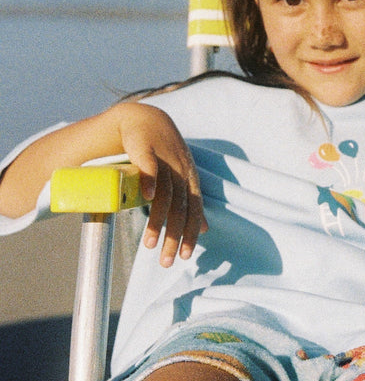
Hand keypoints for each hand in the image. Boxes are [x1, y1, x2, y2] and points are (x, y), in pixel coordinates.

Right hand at [113, 103, 206, 264]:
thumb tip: (205, 230)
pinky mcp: (145, 147)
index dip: (190, 234)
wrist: (144, 118)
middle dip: (174, 236)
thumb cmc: (163, 153)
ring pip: (165, 194)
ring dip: (158, 221)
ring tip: (150, 245)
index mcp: (189, 180)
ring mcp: (164, 159)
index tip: (184, 257)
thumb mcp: (181, 177)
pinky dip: (150, 180)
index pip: (193, 211)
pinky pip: (150, 166)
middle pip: (180, 208)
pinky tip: (147, 197)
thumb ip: (191, 202)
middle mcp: (180, 171)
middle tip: (167, 262)